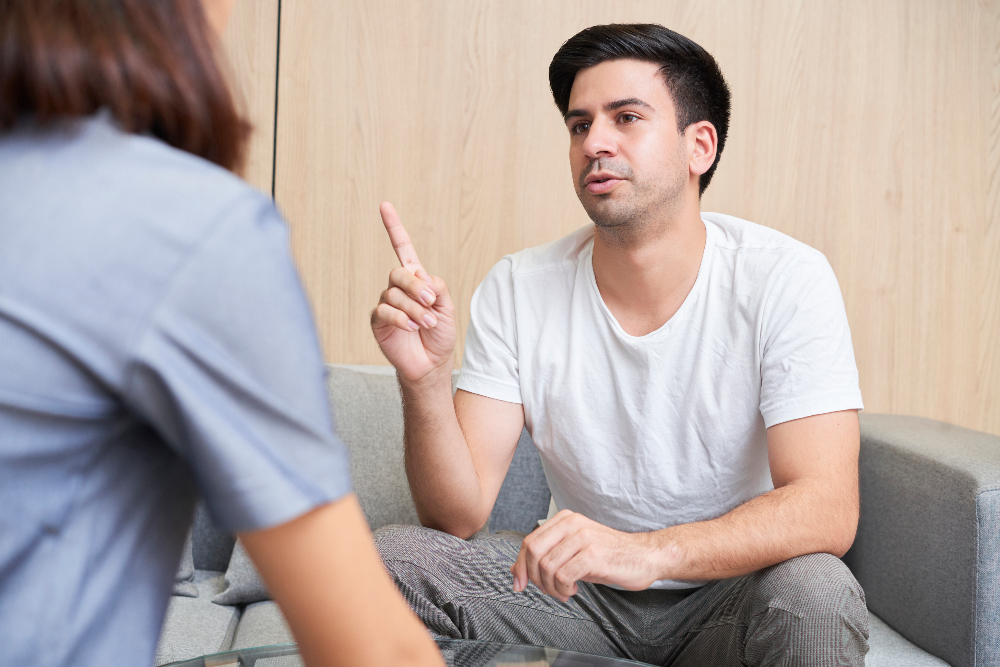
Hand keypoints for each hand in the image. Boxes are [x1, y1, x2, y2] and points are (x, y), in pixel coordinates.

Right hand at [371, 202, 456, 381]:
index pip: (402, 248)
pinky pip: (384, 310)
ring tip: (426, 323)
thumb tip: (421, 275)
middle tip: (432, 303)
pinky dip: (400, 317)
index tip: (385, 206)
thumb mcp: (448, 308)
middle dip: (417, 287)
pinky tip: (410, 327)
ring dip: (414, 308)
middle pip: (399, 272)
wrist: (431, 363)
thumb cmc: (440, 335)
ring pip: (394, 294)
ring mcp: (386, 304)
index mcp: (416, 279)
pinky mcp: (378, 321)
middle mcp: (398, 288)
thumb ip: (438, 287)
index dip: (394, 227)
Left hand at [511, 511, 660, 601]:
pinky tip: (572, 589)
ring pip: (547, 566)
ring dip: (550, 587)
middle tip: (546, 590)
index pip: (529, 542)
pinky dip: (563, 589)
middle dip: (533, 577)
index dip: (520, 566)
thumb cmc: (609, 555)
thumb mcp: (574, 552)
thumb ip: (547, 556)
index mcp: (565, 519)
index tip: (520, 584)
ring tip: (563, 591)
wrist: (644, 556)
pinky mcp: (594, 555)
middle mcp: (572, 524)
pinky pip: (563, 576)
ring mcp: (583, 538)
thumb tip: (516, 571)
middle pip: (533, 551)